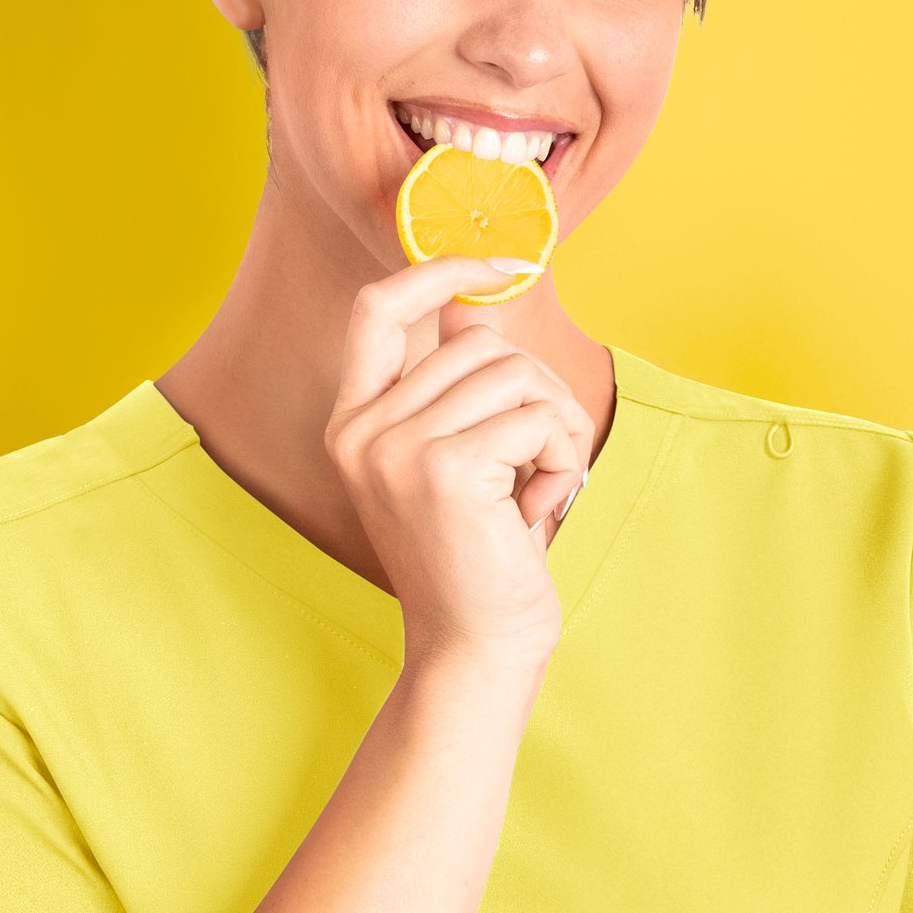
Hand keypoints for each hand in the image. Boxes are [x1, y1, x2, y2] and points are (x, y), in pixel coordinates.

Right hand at [324, 258, 593, 673]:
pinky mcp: (445, 469)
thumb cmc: (478, 556)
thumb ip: (455, 384)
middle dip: (535, 392)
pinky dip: (560, 458)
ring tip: (537, 487)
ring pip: (515, 374)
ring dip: (553, 428)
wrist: (476, 647)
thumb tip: (471, 308)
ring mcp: (397, 448)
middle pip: (478, 343)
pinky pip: (536, 418)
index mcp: (352, 423)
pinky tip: (540, 508)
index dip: (440, 269)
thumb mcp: (456, 458)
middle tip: (539, 458)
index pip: (377, 307)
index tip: (504, 264)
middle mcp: (362, 430)